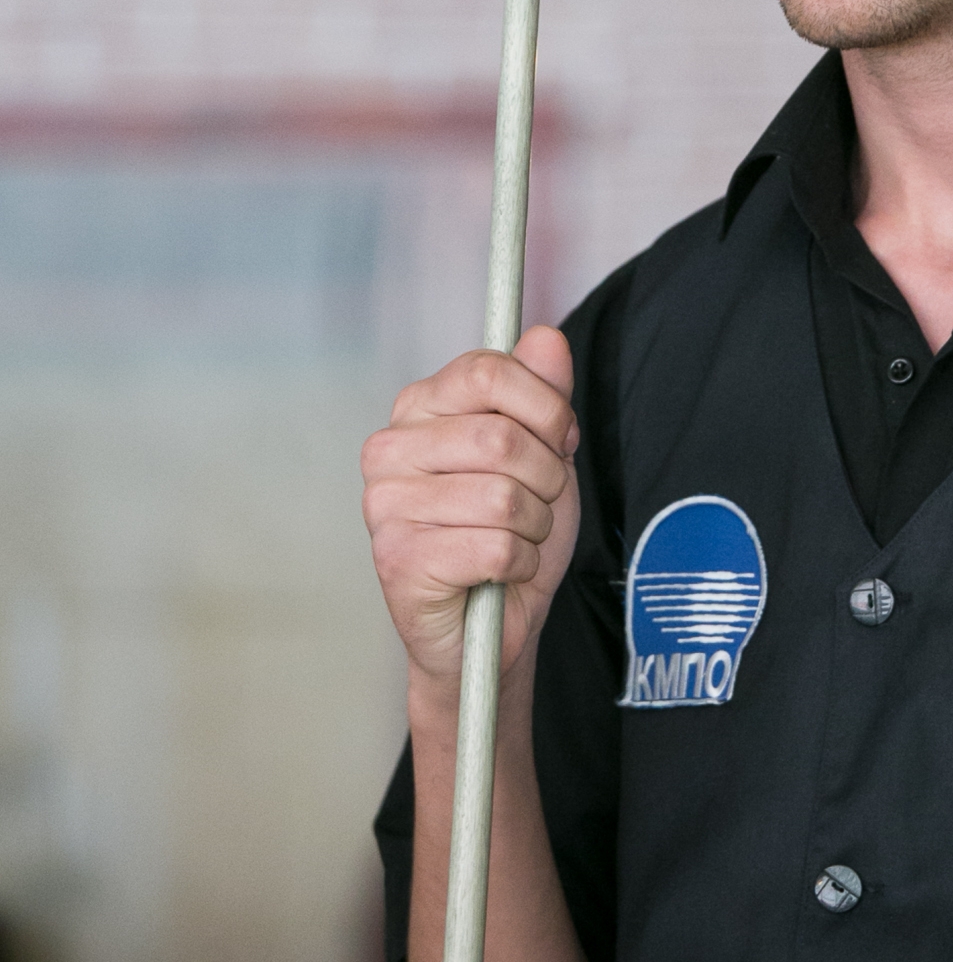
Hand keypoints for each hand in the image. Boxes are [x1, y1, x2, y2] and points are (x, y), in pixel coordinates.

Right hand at [361, 326, 580, 694]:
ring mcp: (385, 505)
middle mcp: (389, 449)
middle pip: (500, 437)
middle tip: (539, 502)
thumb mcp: (544, 452)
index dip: (544, 407)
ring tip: (517, 538)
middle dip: (547, 476)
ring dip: (535, 526)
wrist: (492, 624)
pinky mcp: (396, 559)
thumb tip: (546, 337)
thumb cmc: (512, 531)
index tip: (557, 437)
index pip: (488, 372)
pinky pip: (495, 546)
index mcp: (419, 407)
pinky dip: (519, 562)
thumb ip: (545, 393)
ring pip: (503, 497)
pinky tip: (500, 570)